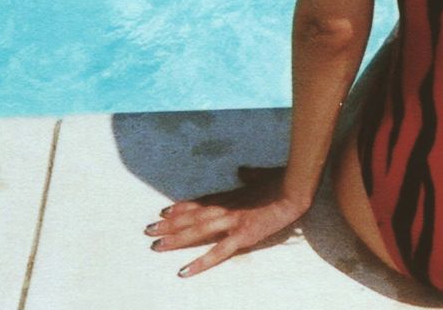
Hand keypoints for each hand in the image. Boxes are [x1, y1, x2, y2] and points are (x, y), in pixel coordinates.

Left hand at [143, 165, 311, 277]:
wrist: (294, 190)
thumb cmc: (280, 181)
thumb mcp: (261, 176)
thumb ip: (249, 175)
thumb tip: (242, 171)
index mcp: (229, 196)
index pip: (198, 202)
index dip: (180, 208)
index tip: (163, 212)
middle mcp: (225, 208)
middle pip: (191, 216)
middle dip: (168, 224)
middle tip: (148, 230)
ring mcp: (231, 221)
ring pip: (197, 231)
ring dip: (175, 238)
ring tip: (156, 245)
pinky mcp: (242, 236)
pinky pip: (216, 252)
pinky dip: (199, 262)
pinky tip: (184, 270)